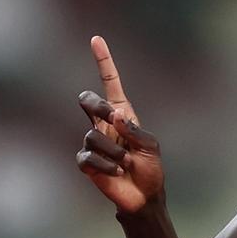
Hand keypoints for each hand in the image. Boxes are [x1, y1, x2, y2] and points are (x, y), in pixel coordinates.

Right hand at [75, 36, 163, 213]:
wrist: (143, 197)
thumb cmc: (150, 170)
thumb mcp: (150, 147)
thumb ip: (134, 130)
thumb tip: (115, 115)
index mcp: (123, 115)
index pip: (111, 85)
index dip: (104, 63)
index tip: (96, 40)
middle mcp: (105, 124)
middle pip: (88, 101)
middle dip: (99, 108)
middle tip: (113, 122)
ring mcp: (93, 142)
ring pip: (93, 136)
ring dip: (115, 153)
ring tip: (125, 164)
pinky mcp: (86, 161)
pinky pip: (88, 157)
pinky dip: (106, 166)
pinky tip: (116, 173)